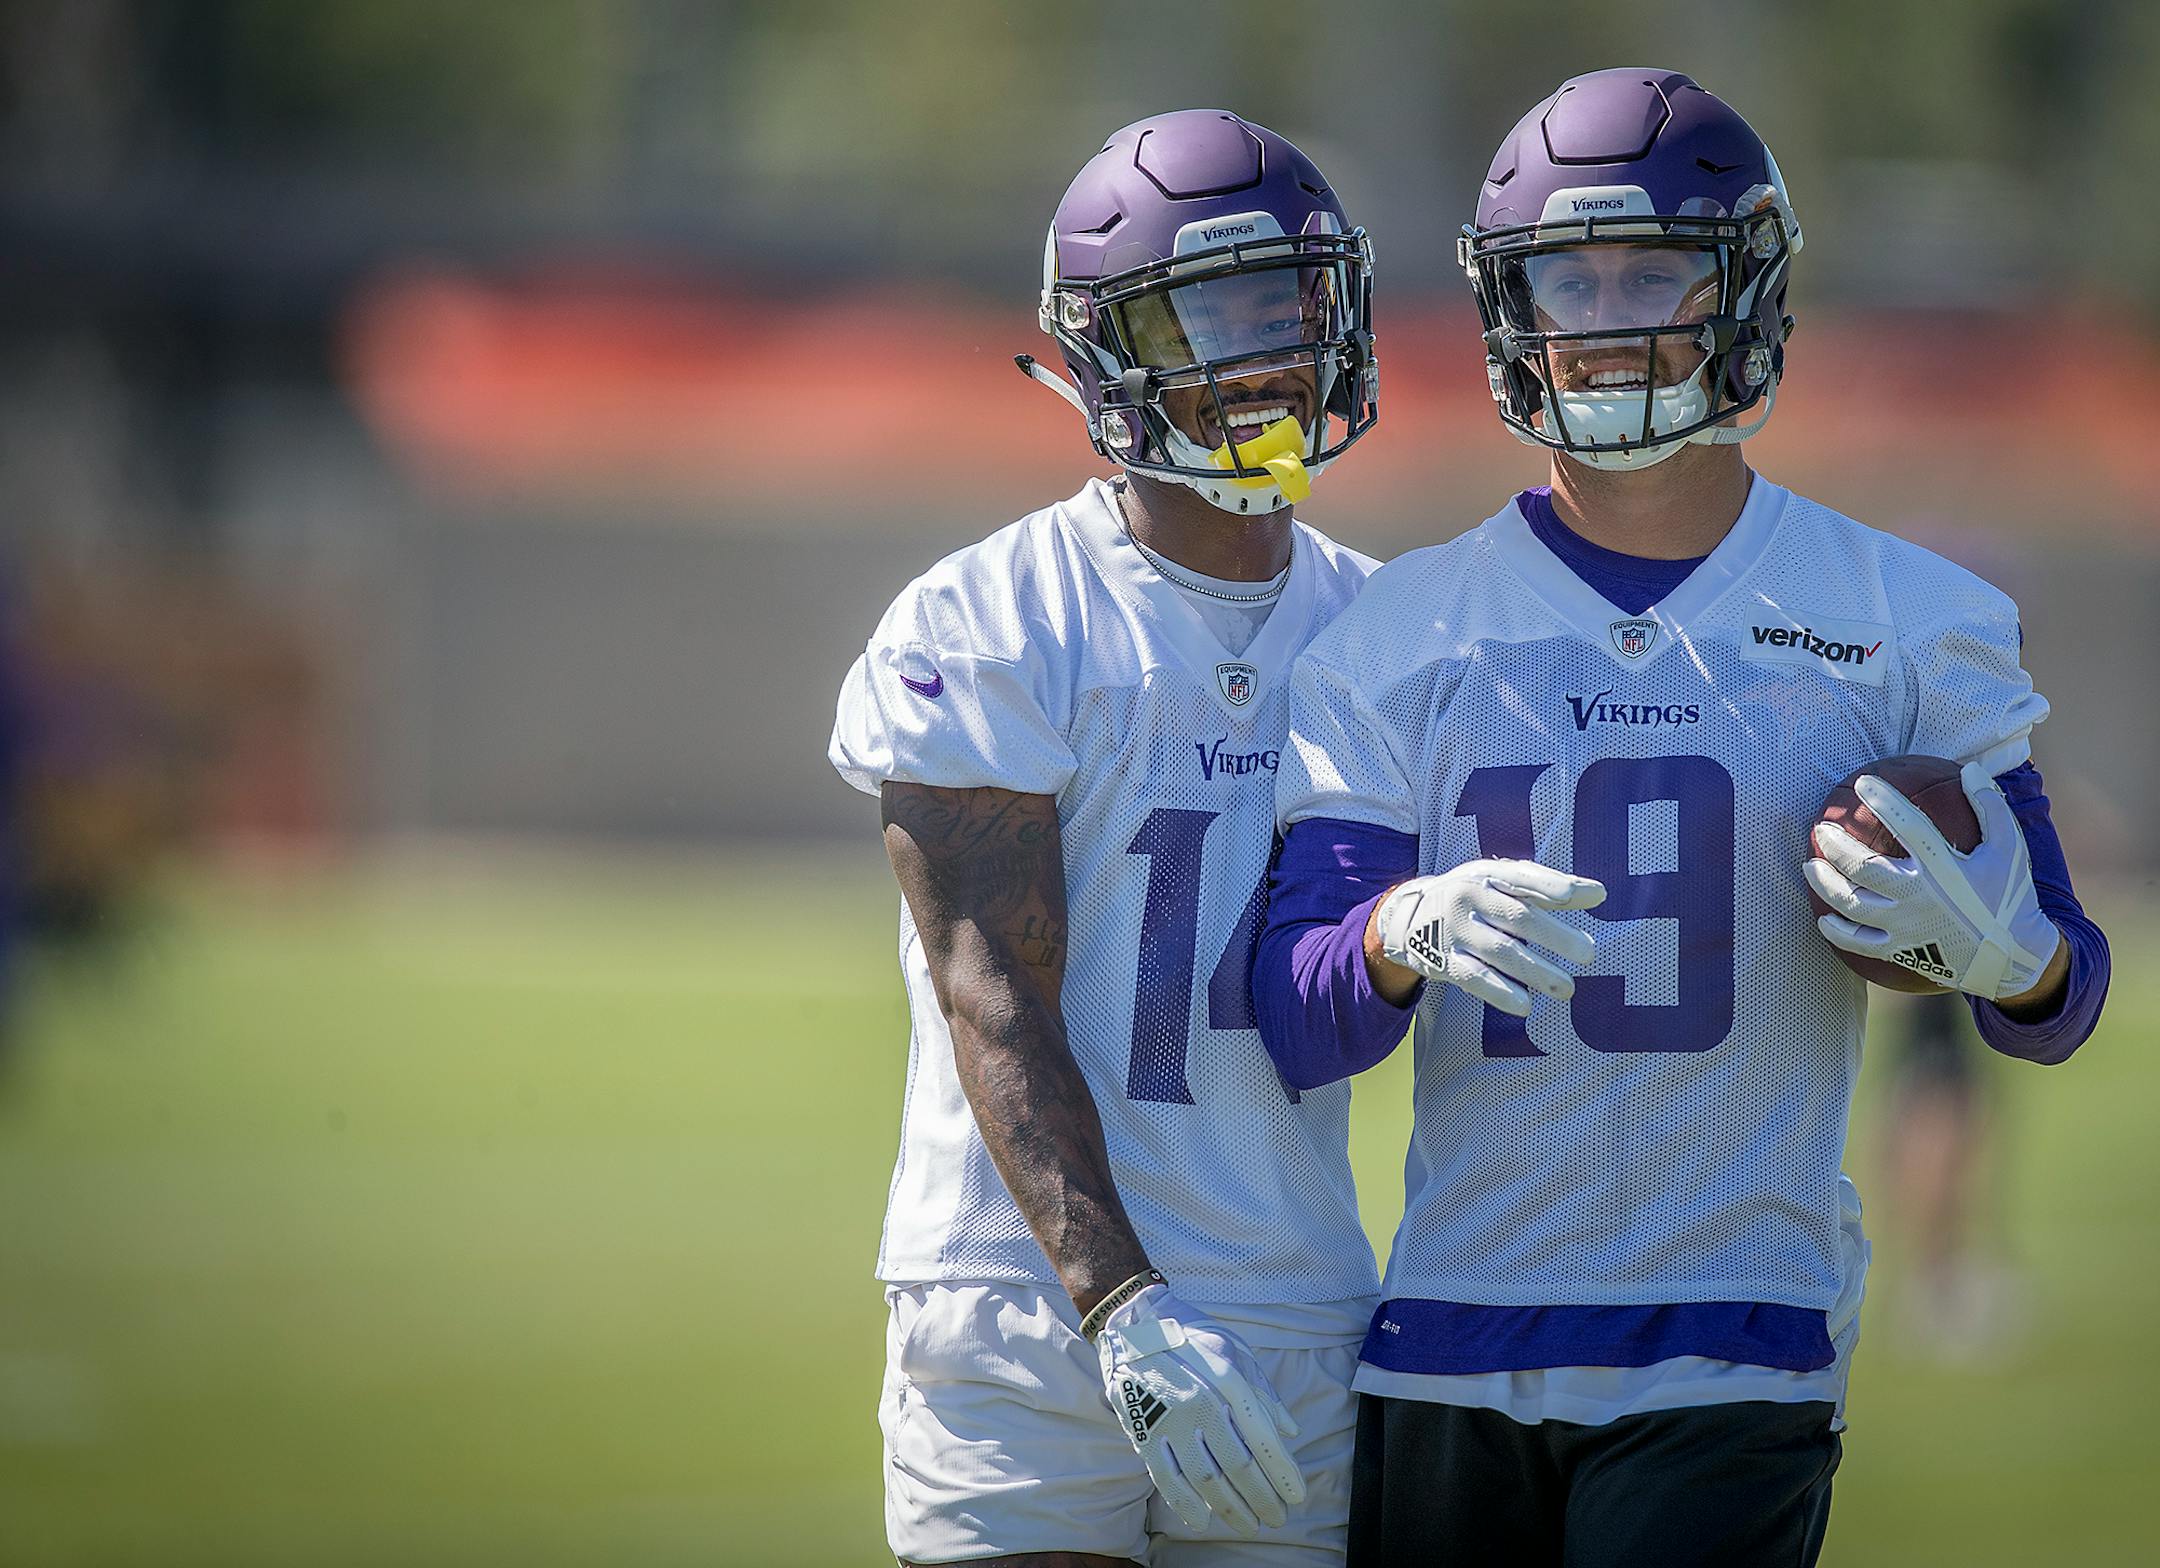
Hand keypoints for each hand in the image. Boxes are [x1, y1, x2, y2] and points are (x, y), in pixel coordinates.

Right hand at [1094, 1284, 1303, 1534]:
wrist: (1133, 1322)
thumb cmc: (1191, 1337)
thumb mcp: (1235, 1350)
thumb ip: (1263, 1392)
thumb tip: (1290, 1430)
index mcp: (1228, 1380)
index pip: (1263, 1437)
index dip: (1282, 1472)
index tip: (1297, 1496)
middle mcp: (1201, 1401)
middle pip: (1238, 1464)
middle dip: (1262, 1497)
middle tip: (1277, 1517)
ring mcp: (1169, 1418)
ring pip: (1206, 1478)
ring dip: (1231, 1508)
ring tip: (1249, 1524)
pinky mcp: (1142, 1430)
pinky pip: (1165, 1477)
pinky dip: (1185, 1504)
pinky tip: (1203, 1519)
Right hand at [1372, 859, 1605, 1016]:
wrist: (1408, 917)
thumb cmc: (1473, 895)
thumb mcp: (1500, 880)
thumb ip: (1547, 887)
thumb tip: (1599, 894)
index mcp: (1487, 874)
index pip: (1523, 878)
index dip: (1553, 886)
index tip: (1588, 896)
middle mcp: (1469, 898)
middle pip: (1518, 918)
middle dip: (1555, 936)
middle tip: (1588, 953)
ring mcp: (1455, 931)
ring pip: (1500, 952)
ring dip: (1535, 972)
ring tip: (1567, 989)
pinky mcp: (1444, 962)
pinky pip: (1473, 978)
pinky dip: (1499, 992)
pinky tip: (1525, 1006)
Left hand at [1804, 761, 2060, 999]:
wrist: (2014, 957)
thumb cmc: (2009, 895)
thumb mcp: (2009, 848)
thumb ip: (1990, 807)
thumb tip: (1971, 769)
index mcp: (1945, 869)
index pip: (1909, 826)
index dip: (1884, 802)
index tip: (1863, 783)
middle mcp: (1919, 897)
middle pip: (1863, 867)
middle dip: (1835, 845)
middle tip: (1820, 829)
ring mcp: (1906, 927)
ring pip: (1851, 903)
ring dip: (1824, 883)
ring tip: (1810, 865)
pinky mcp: (1901, 951)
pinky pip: (1858, 942)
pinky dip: (1836, 930)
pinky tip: (1823, 918)